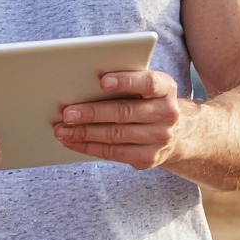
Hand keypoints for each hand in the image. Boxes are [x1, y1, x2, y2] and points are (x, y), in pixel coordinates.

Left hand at [53, 69, 185, 169]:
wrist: (176, 133)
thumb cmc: (148, 101)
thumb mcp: (145, 87)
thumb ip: (125, 82)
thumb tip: (82, 83)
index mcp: (166, 88)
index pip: (147, 82)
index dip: (125, 82)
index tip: (102, 81)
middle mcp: (167, 114)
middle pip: (125, 112)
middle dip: (92, 113)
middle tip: (67, 113)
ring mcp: (160, 138)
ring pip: (116, 135)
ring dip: (85, 133)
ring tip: (62, 130)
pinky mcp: (148, 158)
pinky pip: (114, 153)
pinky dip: (89, 147)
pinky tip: (73, 142)